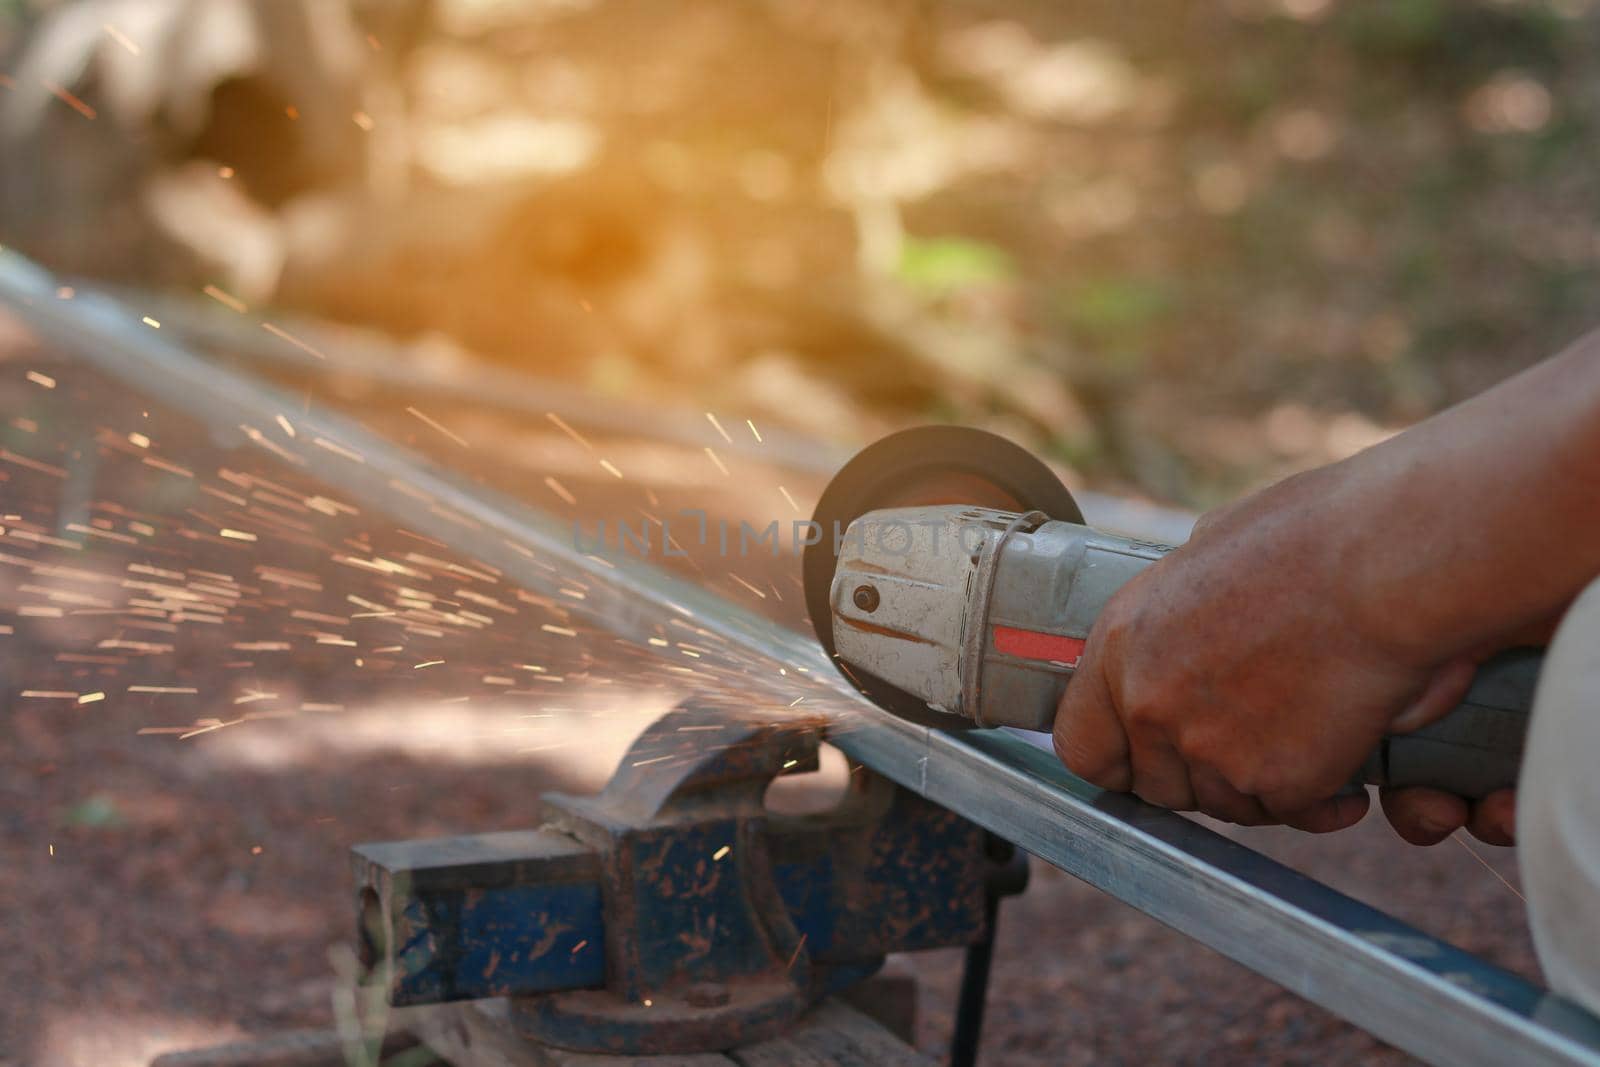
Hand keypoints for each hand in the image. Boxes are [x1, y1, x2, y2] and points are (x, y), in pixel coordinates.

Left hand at [1052, 461, 1516, 841]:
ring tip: (1308, 741)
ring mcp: (1205, 750)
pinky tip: (1348, 772)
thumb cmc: (1313, 537)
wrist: (1385, 566)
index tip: (1148, 759)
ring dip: (1260, 786)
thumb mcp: (1210, 551)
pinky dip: (1320, 801)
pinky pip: (1286, 812)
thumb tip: (1185, 618)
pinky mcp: (1271, 783)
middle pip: (1155, 784)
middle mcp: (1148, 703)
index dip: (1118, 759)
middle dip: (1200, 774)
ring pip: (1222, 805)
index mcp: (1121, 642)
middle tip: (1253, 744)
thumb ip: (1180, 608)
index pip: (1081, 745)